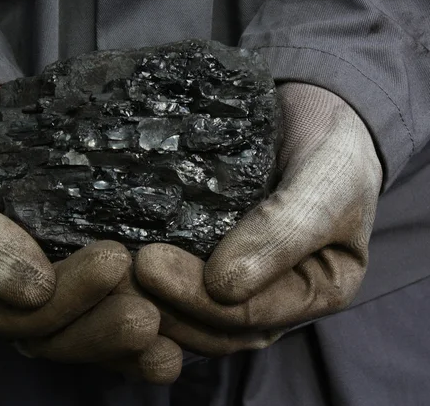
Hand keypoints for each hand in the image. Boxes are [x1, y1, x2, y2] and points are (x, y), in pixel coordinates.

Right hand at [0, 85, 180, 382]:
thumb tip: (33, 290)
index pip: (21, 320)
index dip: (69, 302)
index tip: (113, 262)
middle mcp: (6, 300)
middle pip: (61, 333)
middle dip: (105, 328)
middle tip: (151, 315)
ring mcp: (41, 280)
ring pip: (86, 321)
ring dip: (127, 331)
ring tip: (173, 324)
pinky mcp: (69, 255)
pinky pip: (102, 291)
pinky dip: (137, 302)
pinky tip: (175, 306)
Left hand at [134, 83, 382, 355]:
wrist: (315, 113)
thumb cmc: (334, 149)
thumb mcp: (325, 184)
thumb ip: (285, 232)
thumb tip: (223, 288)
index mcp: (313, 292)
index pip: (250, 316)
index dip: (197, 298)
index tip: (149, 264)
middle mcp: (274, 296)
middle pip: (214, 326)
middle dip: (162, 305)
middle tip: (115, 274)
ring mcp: (240, 277)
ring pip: (191, 311)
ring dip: (147, 300)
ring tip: (106, 274)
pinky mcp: (210, 253)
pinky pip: (181, 276)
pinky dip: (148, 278)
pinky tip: (114, 261)